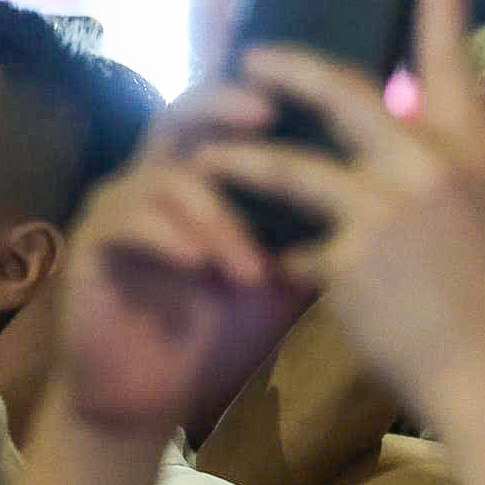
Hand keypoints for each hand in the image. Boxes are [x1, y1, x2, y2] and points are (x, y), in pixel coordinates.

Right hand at [54, 86, 313, 435]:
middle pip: (188, 110)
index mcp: (209, 169)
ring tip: (252, 269)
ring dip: (217, 218)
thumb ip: (323, 230)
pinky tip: (200, 265)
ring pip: (167, 174)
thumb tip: (392, 191)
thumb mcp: (289, 277)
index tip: (320, 88)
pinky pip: (128, 220)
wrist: (155, 397)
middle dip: (227, 105)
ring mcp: (121, 201)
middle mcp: (160, 171)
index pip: (235, 108)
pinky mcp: (92, 241)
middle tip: (269, 113)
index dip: (271, 88)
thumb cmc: (224, 328)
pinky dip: (171, 238)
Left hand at [195, 0, 484, 412]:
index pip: (453, 59)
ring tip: (207, 157)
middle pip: (342, 92)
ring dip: (242, 160)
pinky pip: (291, 244)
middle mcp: (431, 165)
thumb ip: (452, 166)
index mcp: (475, 150)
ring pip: (289, 167)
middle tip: (249, 56)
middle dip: (286, 69)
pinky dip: (272, 255)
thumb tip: (416, 121)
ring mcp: (387, 210)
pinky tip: (255, 269)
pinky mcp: (349, 260)